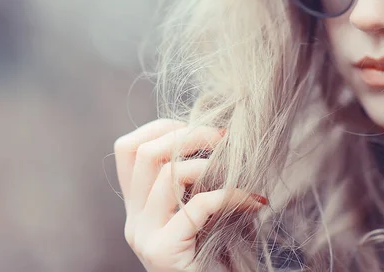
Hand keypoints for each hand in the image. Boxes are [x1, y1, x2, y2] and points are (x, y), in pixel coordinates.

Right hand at [114, 119, 267, 271]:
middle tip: (225, 138)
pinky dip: (232, 195)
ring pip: (167, 174)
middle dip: (190, 135)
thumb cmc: (217, 256)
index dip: (161, 127)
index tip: (197, 128)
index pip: (128, 148)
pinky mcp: (165, 252)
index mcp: (138, 206)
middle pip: (146, 153)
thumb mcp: (201, 211)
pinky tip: (255, 201)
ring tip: (241, 168)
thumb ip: (196, 181)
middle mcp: (134, 219)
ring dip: (211, 164)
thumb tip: (218, 136)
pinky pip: (198, 205)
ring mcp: (145, 236)